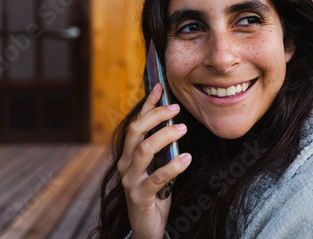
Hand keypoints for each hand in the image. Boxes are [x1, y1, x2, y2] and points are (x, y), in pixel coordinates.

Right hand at [117, 83, 191, 238]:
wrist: (147, 227)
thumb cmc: (155, 193)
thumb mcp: (156, 166)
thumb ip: (160, 148)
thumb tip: (174, 122)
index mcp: (129, 154)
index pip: (137, 122)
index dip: (148, 104)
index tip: (160, 87)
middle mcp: (125, 164)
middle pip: (136, 131)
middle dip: (155, 115)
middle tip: (176, 108)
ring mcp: (130, 180)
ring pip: (144, 149)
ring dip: (164, 135)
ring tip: (183, 128)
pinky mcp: (140, 196)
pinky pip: (157, 177)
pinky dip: (173, 166)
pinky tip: (187, 159)